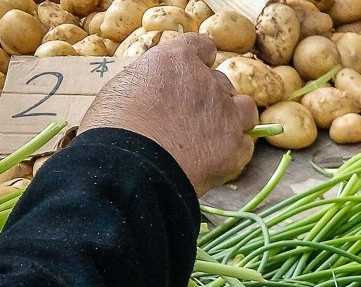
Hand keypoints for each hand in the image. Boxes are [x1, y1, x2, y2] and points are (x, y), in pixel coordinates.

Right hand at [79, 33, 257, 194]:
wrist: (132, 166)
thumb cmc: (115, 127)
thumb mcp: (125, 87)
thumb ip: (153, 81)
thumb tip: (158, 89)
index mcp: (178, 59)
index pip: (202, 46)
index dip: (198, 61)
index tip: (191, 73)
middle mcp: (208, 81)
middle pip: (221, 82)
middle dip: (210, 96)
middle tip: (191, 117)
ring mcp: (226, 113)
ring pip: (244, 108)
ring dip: (233, 117)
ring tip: (213, 135)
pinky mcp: (236, 145)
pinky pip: (246, 143)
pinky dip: (234, 149)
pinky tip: (215, 158)